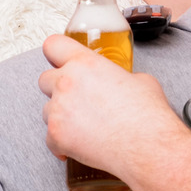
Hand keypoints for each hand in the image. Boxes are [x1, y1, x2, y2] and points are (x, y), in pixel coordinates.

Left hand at [38, 34, 183, 176]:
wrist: (146, 145)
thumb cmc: (146, 114)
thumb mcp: (141, 80)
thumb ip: (120, 77)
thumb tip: (121, 83)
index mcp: (86, 64)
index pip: (54, 45)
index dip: (56, 52)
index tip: (58, 58)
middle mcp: (67, 83)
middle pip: (44, 78)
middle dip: (57, 86)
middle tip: (76, 96)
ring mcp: (58, 111)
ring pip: (46, 109)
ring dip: (60, 114)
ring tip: (83, 123)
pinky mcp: (56, 136)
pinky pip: (50, 137)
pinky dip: (62, 141)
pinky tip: (80, 143)